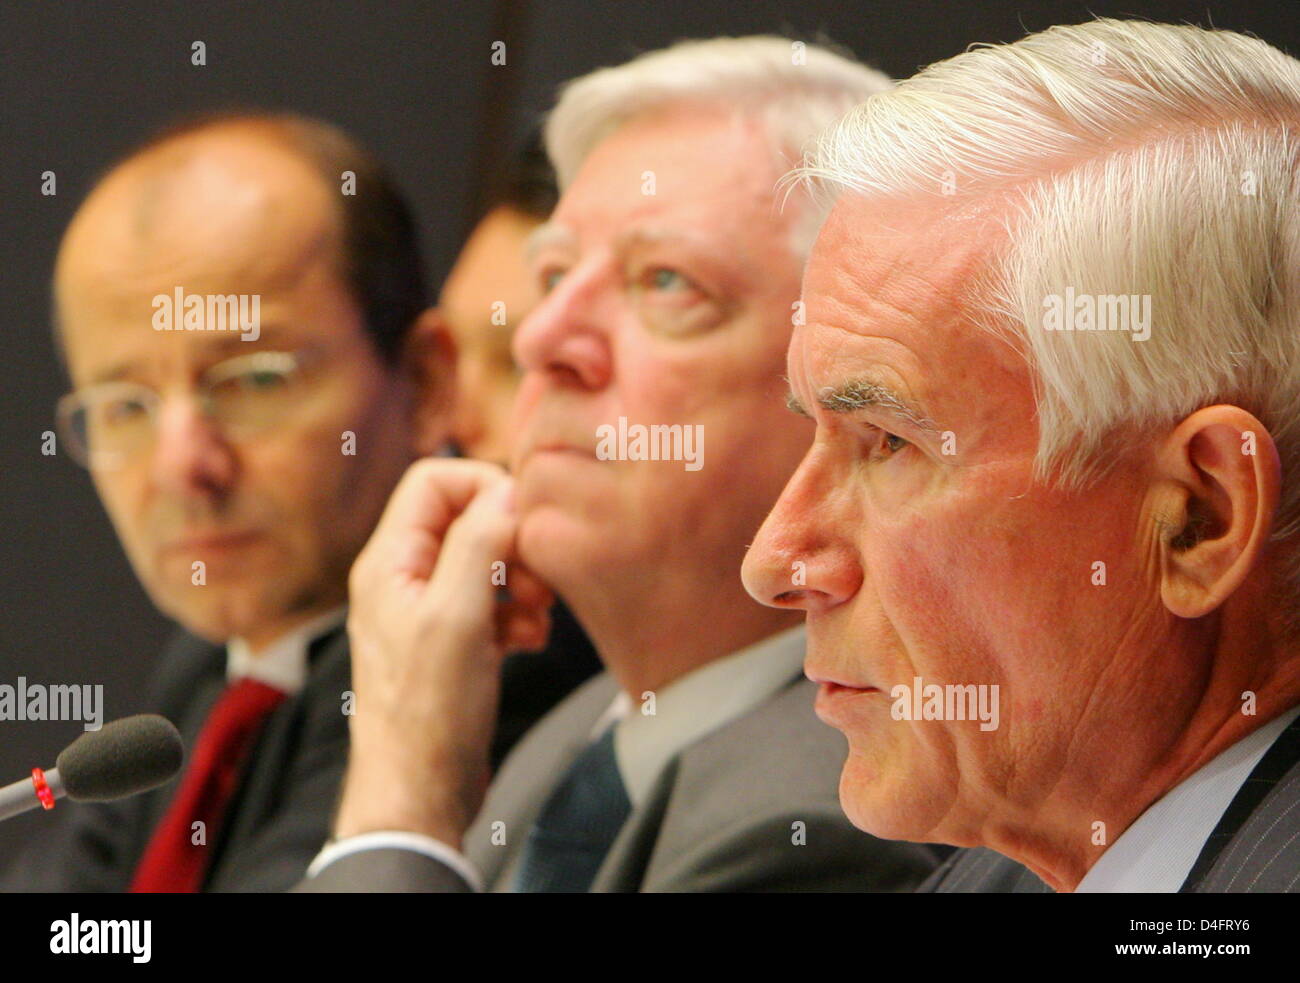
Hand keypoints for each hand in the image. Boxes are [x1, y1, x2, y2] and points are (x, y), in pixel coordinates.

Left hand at [334, 458, 553, 844]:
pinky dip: (519, 614)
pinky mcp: (452, 645)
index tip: (524, 518)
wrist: (419, 796)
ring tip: (542, 613)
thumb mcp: (458, 618)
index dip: (485, 487)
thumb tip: (505, 493)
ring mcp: (427, 614)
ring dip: (522, 579)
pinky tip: (532, 640)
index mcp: (390, 562)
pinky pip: (492, 605)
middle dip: (511, 539)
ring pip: (485, 563)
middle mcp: (404, 580)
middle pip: (465, 519)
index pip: (435, 480)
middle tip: (541, 574)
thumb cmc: (427, 716)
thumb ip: (479, 546)